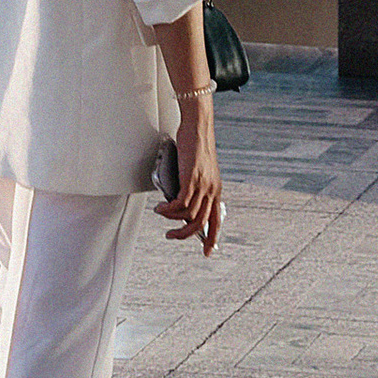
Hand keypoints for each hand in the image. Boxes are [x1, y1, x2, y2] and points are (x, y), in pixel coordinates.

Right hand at [153, 91, 222, 254]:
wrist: (198, 126)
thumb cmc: (196, 144)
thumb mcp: (199, 169)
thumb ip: (193, 185)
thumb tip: (178, 198)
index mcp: (216, 190)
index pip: (217, 220)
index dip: (212, 238)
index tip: (207, 251)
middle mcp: (212, 190)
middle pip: (201, 223)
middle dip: (185, 234)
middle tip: (171, 236)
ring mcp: (203, 185)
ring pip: (189, 215)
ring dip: (172, 219)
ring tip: (161, 213)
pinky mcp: (192, 179)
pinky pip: (180, 203)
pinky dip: (169, 209)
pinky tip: (162, 207)